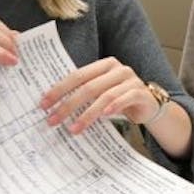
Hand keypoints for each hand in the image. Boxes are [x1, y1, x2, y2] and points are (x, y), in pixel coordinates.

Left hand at [40, 57, 156, 134]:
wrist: (149, 106)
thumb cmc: (120, 99)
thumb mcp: (101, 93)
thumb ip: (84, 93)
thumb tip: (53, 106)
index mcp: (104, 65)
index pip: (77, 75)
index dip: (59, 90)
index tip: (44, 104)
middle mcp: (117, 69)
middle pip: (88, 87)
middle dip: (68, 105)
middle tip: (53, 120)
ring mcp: (131, 79)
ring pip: (104, 96)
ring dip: (87, 114)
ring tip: (74, 128)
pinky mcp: (141, 92)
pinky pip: (124, 99)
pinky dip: (113, 107)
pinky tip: (103, 117)